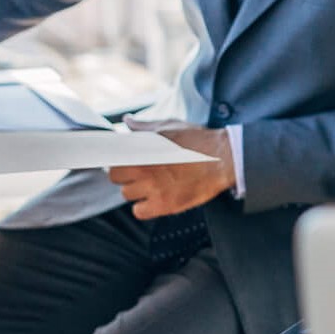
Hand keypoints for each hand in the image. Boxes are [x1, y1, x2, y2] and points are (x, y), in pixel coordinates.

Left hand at [107, 119, 236, 218]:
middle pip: (115, 177)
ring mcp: (153, 188)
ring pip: (126, 195)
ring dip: (136, 191)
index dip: (118, 159)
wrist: (223, 158)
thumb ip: (144, 126)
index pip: (111, 158)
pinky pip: (139, 212)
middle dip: (125, 174)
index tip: (124, 161)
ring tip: (152, 185)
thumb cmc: (199, 141)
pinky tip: (155, 199)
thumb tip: (128, 122)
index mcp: (142, 148)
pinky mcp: (164, 205)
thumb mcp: (170, 126)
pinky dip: (144, 207)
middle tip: (140, 173)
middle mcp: (143, 168)